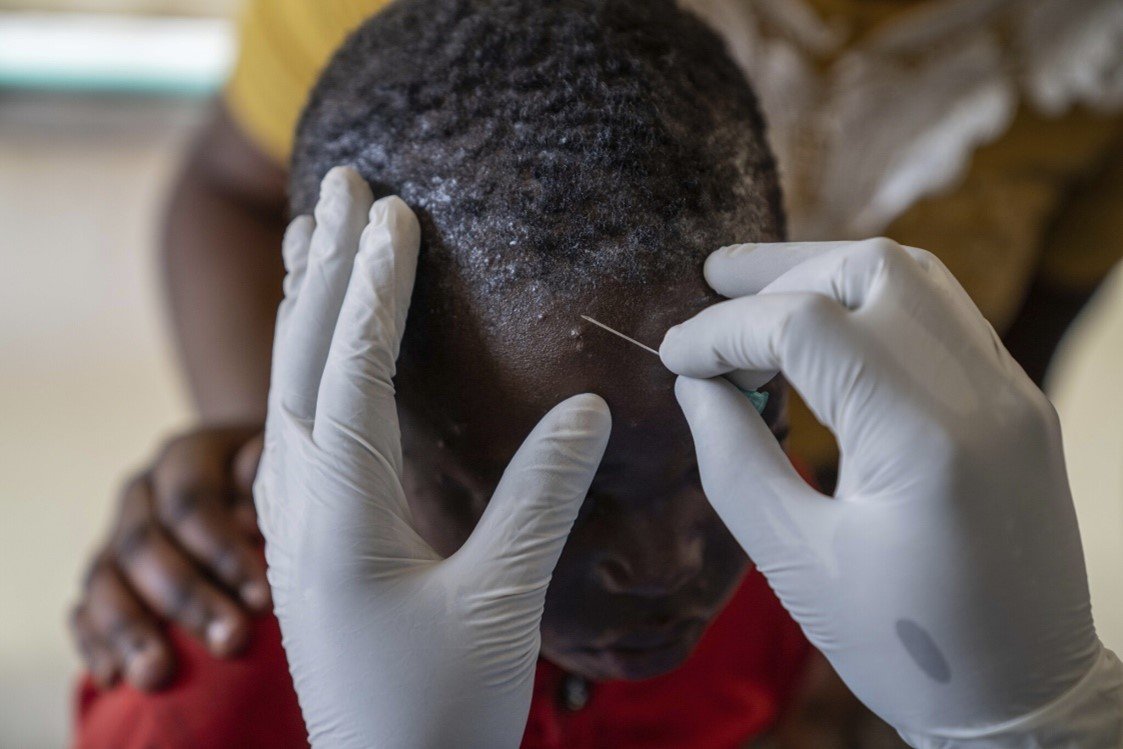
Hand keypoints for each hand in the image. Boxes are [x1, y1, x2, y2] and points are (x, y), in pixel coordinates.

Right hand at [70, 426, 268, 690]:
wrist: (243, 467)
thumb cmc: (276, 475)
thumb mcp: (283, 463)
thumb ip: (272, 482)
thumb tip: (258, 520)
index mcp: (187, 456)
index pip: (193, 501)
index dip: (224, 552)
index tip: (263, 600)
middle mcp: (143, 490)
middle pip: (145, 544)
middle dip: (187, 599)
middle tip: (229, 642)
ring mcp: (116, 530)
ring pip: (103, 577)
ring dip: (129, 630)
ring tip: (157, 675)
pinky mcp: (105, 571)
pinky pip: (84, 606)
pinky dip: (93, 642)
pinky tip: (110, 678)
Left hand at [256, 167, 610, 748]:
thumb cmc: (439, 709)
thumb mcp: (500, 602)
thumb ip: (539, 498)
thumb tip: (587, 404)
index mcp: (342, 514)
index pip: (352, 370)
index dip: (374, 286)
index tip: (393, 211)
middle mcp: (300, 507)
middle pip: (300, 361)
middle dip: (323, 266)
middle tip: (340, 182)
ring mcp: (293, 525)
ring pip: (286, 389)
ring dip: (303, 307)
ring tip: (315, 236)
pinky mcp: (306, 542)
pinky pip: (292, 428)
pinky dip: (303, 366)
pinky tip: (311, 352)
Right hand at [661, 239, 1121, 746]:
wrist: (1024, 696)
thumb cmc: (907, 647)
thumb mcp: (798, 564)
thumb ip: (735, 462)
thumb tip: (696, 385)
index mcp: (923, 439)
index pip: (804, 327)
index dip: (724, 329)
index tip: (674, 355)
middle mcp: (981, 394)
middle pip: (869, 270)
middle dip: (777, 268)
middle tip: (710, 283)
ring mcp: (1011, 392)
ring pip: (916, 275)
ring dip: (829, 270)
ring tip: (761, 291)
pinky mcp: (1017, 402)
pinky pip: (945, 313)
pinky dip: (875, 301)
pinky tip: (828, 330)